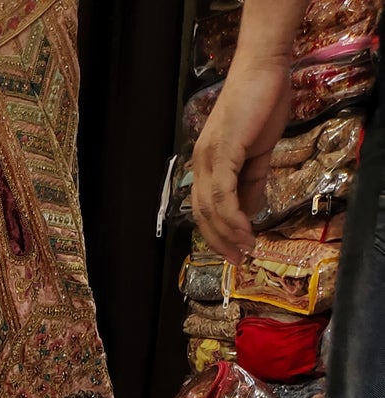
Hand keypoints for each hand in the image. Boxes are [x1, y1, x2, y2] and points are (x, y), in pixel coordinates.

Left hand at [193, 53, 292, 263]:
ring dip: (228, 234)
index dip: (218, 233)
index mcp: (207, 164)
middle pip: (204, 214)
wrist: (264, 69)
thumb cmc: (262, 104)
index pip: (206, 207)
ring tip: (245, 250)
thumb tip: (251, 211)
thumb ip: (253, 182)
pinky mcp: (223, 153)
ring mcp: (209, 158)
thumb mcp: (258, 152)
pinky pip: (224, 194)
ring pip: (212, 208)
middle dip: (220, 241)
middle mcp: (202, 163)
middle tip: (238, 259)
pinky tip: (246, 230)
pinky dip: (233, 217)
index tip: (235, 250)